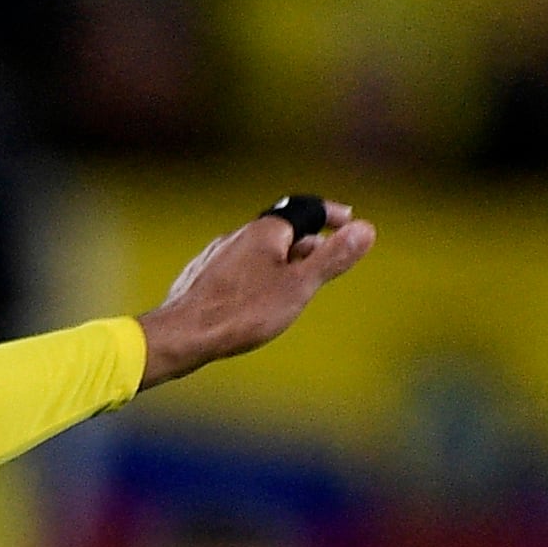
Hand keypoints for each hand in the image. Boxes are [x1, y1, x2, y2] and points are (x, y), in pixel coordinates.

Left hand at [136, 201, 374, 387]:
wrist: (179, 336)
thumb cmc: (240, 312)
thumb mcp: (298, 286)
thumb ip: (332, 258)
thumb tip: (367, 229)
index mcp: (265, 230)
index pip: (306, 210)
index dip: (331, 214)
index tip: (348, 220)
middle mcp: (237, 235)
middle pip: (282, 232)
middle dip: (306, 244)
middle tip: (325, 262)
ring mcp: (214, 256)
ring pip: (256, 253)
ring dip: (279, 263)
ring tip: (291, 287)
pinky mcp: (198, 278)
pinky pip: (235, 271)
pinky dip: (254, 278)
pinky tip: (252, 300)